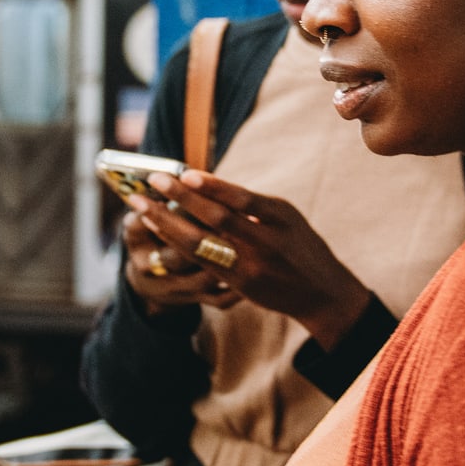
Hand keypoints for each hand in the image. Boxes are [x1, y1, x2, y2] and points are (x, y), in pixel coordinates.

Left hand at [131, 170, 372, 348]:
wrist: (321, 292)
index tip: (184, 173)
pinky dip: (177, 243)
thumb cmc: (299, 245)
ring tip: (143, 205)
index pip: (242, 199)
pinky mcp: (239, 284)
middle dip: (181, 198)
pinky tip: (158, 229)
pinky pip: (200, 261)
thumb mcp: (286, 217)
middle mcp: (266, 242)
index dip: (212, 186)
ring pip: (201, 243)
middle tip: (153, 180)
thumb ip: (252, 204)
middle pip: (216, 219)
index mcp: (280, 217)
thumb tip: (206, 185)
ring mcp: (251, 266)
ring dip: (167, 222)